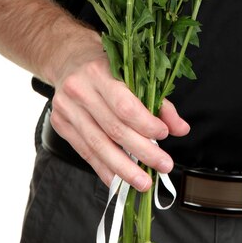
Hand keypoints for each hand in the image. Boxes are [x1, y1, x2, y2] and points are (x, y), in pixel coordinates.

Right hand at [50, 35, 189, 190]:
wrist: (69, 59)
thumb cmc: (106, 66)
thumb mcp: (133, 73)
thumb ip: (159, 101)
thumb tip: (180, 128)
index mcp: (99, 72)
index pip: (124, 106)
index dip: (145, 124)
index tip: (164, 135)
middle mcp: (80, 90)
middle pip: (113, 129)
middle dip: (142, 152)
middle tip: (164, 165)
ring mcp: (66, 109)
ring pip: (98, 145)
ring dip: (124, 169)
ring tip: (144, 182)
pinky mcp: (60, 125)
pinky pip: (85, 152)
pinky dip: (104, 169)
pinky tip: (119, 181)